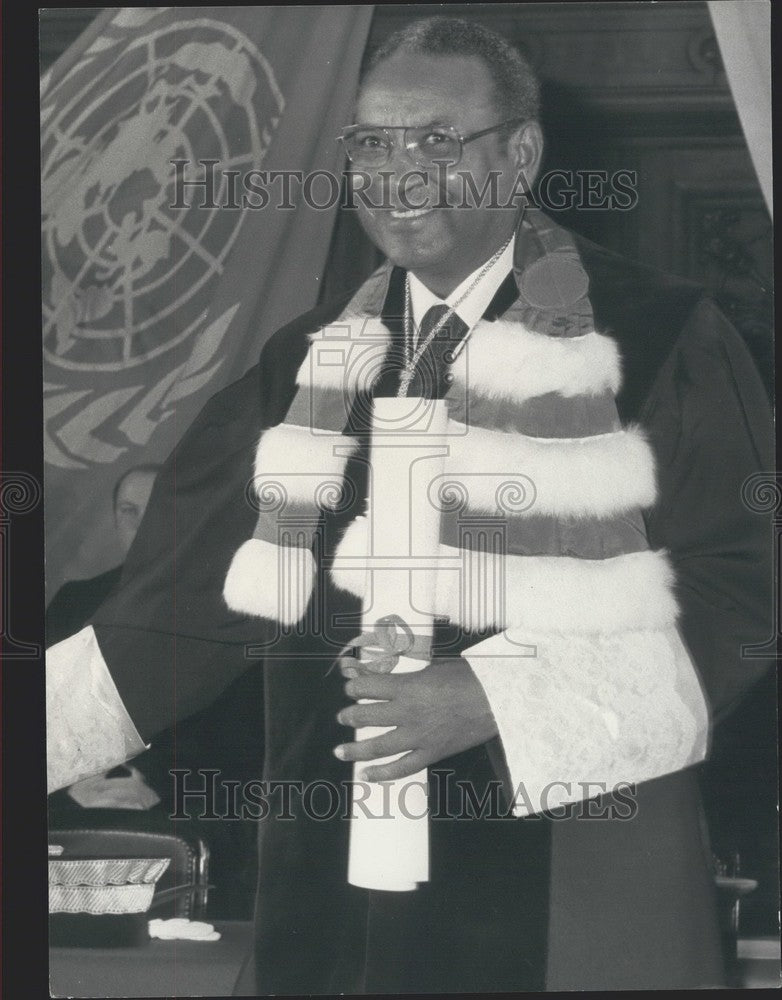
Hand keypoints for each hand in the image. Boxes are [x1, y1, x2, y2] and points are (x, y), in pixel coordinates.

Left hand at [333, 656, 498, 780]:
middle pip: (368, 716)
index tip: (350, 688)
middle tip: (342, 717)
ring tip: (340, 751)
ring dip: (356, 749)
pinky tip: (367, 775)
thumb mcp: (434, 665)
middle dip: (350, 716)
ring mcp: (419, 736)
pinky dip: (383, 774)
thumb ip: (405, 670)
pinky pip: (402, 768)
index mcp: (408, 687)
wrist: (498, 699)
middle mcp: (408, 713)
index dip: (354, 687)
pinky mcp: (432, 753)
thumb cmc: (469, 677)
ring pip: (378, 746)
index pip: (368, 687)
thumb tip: (380, 669)